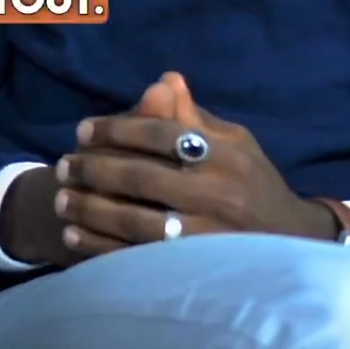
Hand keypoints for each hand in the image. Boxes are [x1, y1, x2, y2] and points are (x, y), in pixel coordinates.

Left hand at [50, 70, 337, 259]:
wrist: (289, 244)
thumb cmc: (254, 184)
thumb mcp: (235, 143)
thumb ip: (194, 117)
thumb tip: (163, 79)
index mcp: (226, 156)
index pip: (162, 133)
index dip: (117, 129)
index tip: (82, 130)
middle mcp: (217, 193)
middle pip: (142, 177)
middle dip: (94, 168)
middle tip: (62, 165)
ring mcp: (204, 236)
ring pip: (134, 220)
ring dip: (90, 208)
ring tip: (61, 199)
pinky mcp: (191, 269)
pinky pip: (136, 257)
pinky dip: (100, 246)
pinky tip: (74, 235)